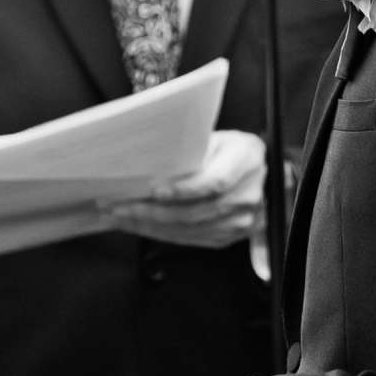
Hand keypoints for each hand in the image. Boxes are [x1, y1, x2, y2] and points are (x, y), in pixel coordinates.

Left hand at [100, 130, 264, 249]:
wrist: (258, 172)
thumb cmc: (229, 149)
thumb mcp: (214, 136)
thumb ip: (190, 148)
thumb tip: (147, 159)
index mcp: (245, 159)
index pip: (213, 182)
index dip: (182, 189)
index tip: (152, 190)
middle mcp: (247, 194)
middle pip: (195, 211)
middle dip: (151, 211)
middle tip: (118, 205)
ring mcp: (241, 220)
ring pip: (189, 229)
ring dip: (149, 225)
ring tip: (120, 216)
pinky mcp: (229, 236)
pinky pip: (191, 239)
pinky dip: (161, 233)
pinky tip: (139, 225)